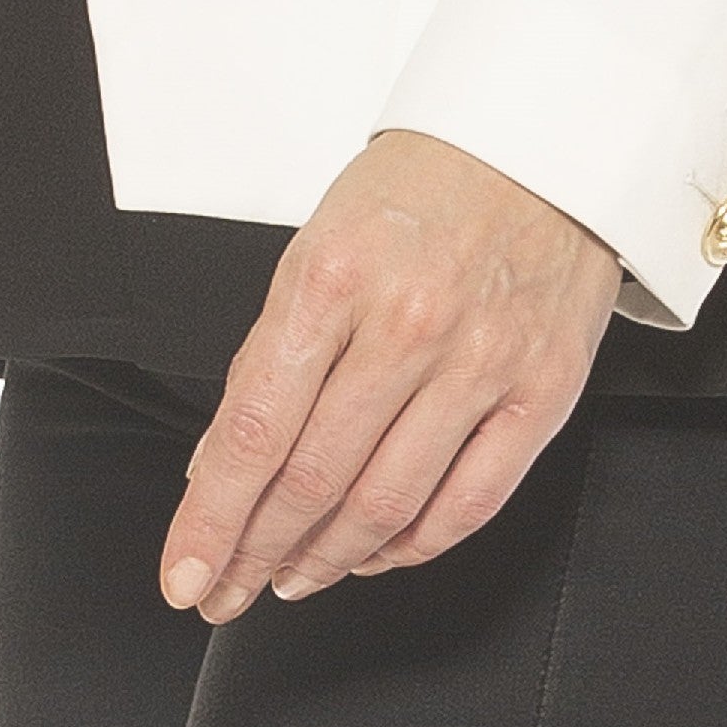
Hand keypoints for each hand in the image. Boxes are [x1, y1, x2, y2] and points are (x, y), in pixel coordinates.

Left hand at [158, 129, 621, 621]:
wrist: (543, 139)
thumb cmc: (423, 188)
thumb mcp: (319, 244)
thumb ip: (273, 353)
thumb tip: (223, 461)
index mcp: (335, 276)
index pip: (255, 432)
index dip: (210, 521)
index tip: (184, 573)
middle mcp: (408, 323)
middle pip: (313, 480)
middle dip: (253, 553)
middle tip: (225, 588)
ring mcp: (481, 361)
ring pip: (386, 507)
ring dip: (326, 560)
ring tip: (290, 576)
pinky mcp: (541, 390)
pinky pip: (468, 503)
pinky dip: (412, 547)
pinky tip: (375, 554)